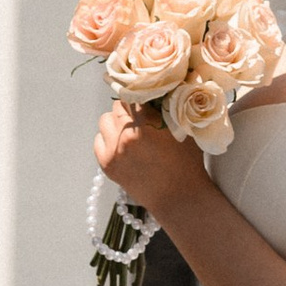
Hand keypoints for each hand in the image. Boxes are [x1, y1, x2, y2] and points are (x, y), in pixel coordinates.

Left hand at [95, 96, 208, 221]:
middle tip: (141, 116)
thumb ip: (170, 107)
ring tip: (131, 131)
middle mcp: (124, 136)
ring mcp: (112, 151)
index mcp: (144, 125)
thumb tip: (160, 88)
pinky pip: (98, 140)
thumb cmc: (186, 163)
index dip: (141, 94)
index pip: (132, 94)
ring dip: (116, 122)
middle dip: (129, 108)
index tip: (146, 96)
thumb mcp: (184, 129)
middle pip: (117, 106)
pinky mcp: (106, 165)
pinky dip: (108, 139)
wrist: (178, 198)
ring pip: (105, 121)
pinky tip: (122, 145)